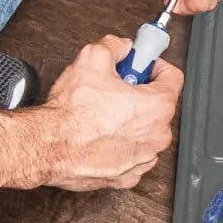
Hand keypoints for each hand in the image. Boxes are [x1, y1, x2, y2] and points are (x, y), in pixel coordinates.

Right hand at [29, 36, 182, 191]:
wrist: (49, 147)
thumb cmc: (71, 114)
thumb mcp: (92, 58)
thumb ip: (115, 46)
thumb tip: (122, 47)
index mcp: (157, 106)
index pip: (173, 77)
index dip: (154, 65)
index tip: (141, 65)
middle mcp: (157, 135)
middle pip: (158, 105)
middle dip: (139, 93)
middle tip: (115, 87)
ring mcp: (143, 159)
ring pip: (145, 131)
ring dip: (130, 120)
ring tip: (103, 112)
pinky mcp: (127, 176)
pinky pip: (132, 153)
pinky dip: (120, 144)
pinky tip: (100, 135)